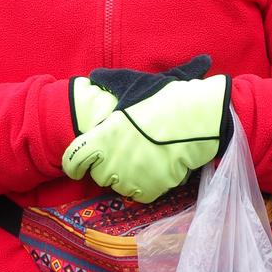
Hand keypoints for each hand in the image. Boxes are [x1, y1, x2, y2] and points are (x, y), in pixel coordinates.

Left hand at [62, 56, 230, 202]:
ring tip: (148, 158)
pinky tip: (159, 168)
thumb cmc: (165, 99)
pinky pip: (142, 194)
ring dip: (130, 177)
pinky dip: (149, 185)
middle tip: (130, 151)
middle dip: (111, 166)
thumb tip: (94, 77)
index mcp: (103, 136)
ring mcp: (131, 178)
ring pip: (121, 186)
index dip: (76, 164)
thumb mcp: (134, 85)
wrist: (197, 119)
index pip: (74, 161)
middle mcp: (112, 161)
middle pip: (100, 175)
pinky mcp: (150, 190)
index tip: (82, 166)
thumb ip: (111, 83)